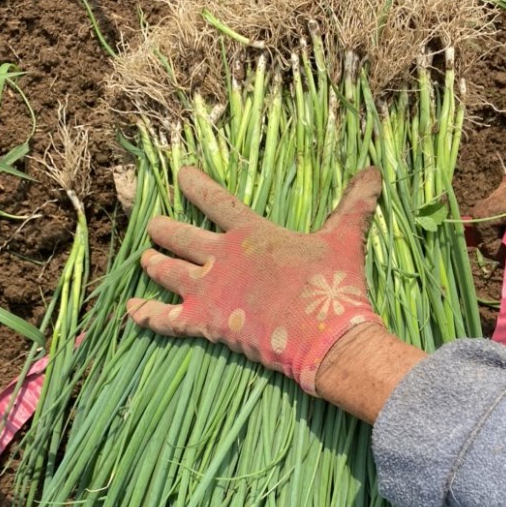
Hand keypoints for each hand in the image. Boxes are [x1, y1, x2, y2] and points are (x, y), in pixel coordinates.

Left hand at [127, 165, 384, 393]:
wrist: (326, 335)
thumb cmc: (333, 285)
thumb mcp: (344, 238)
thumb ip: (354, 204)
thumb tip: (375, 171)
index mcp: (250, 234)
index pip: (216, 202)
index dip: (196, 187)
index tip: (179, 174)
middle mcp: (221, 257)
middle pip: (180, 237)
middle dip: (165, 231)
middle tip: (154, 227)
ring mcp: (208, 290)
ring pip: (166, 272)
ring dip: (154, 265)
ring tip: (146, 260)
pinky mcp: (205, 322)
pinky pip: (164, 319)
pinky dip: (145, 316)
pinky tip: (130, 311)